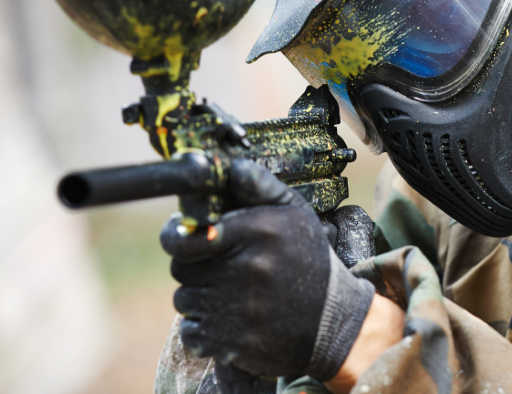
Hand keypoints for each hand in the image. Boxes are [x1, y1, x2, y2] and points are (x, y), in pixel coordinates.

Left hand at [160, 159, 374, 380]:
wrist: (334, 321)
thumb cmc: (309, 261)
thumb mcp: (295, 215)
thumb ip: (260, 187)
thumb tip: (232, 167)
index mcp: (258, 232)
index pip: (185, 236)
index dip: (177, 237)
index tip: (184, 239)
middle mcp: (247, 269)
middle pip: (181, 269)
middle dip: (195, 267)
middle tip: (218, 268)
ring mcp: (239, 310)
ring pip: (185, 301)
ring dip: (200, 298)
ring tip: (229, 294)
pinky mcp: (234, 343)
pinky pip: (193, 333)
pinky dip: (205, 329)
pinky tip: (230, 320)